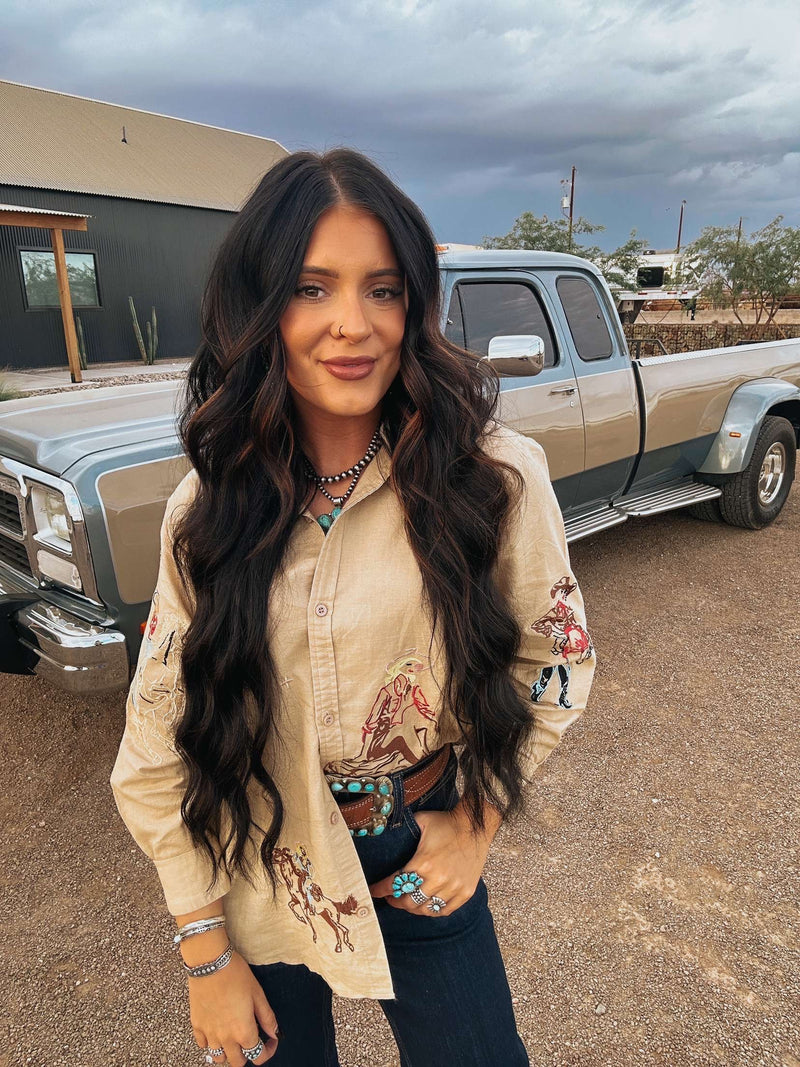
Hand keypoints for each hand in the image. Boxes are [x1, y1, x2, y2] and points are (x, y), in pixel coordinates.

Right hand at [189, 949, 278, 1064]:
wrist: (210, 962)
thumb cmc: (235, 974)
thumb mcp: (258, 993)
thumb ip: (267, 1017)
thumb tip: (274, 1033)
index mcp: (243, 1031)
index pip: (257, 1056)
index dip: (268, 1051)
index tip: (270, 1041)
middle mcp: (225, 1038)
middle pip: (237, 1062)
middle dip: (248, 1054)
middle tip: (252, 1039)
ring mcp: (209, 1034)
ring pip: (219, 1058)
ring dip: (228, 1052)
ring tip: (233, 1036)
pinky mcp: (197, 1025)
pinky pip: (203, 1045)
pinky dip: (211, 1043)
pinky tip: (217, 1029)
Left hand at [367, 800, 500, 914]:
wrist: (475, 826)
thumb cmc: (446, 822)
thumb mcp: (420, 821)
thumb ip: (402, 830)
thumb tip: (382, 830)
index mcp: (423, 863)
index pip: (394, 884)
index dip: (380, 889)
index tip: (374, 891)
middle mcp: (437, 879)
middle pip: (408, 901)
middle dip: (395, 901)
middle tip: (390, 897)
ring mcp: (453, 888)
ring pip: (425, 910)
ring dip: (412, 908)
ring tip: (407, 901)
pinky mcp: (465, 893)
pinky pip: (444, 911)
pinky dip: (432, 910)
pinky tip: (426, 904)